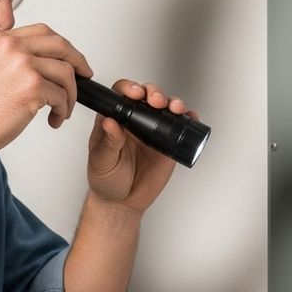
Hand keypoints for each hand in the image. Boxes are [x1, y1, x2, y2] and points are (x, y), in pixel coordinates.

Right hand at [0, 24, 91, 156]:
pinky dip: (64, 110)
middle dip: (78, 62)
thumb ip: (13, 59)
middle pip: (61, 45)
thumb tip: (44, 64)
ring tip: (62, 110)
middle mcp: (11, 47)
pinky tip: (54, 119)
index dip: (63, 47)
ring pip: (66, 73)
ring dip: (71, 94)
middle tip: (84, 77)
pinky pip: (62, 96)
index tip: (72, 59)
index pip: (43, 32)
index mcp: (0, 40)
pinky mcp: (32, 87)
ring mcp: (22, 65)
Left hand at [85, 80, 191, 212]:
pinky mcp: (168, 143)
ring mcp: (153, 130)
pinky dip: (188, 118)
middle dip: (154, 93)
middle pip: (146, 95)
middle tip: (156, 101)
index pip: (120, 94)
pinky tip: (190, 117)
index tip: (134, 94)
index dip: (128, 88)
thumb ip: (107, 143)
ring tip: (175, 108)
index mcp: (114, 119)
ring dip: (173, 102)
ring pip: (166, 107)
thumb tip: (109, 122)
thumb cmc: (106, 180)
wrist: (122, 202)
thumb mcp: (101, 161)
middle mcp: (134, 120)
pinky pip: (180, 126)